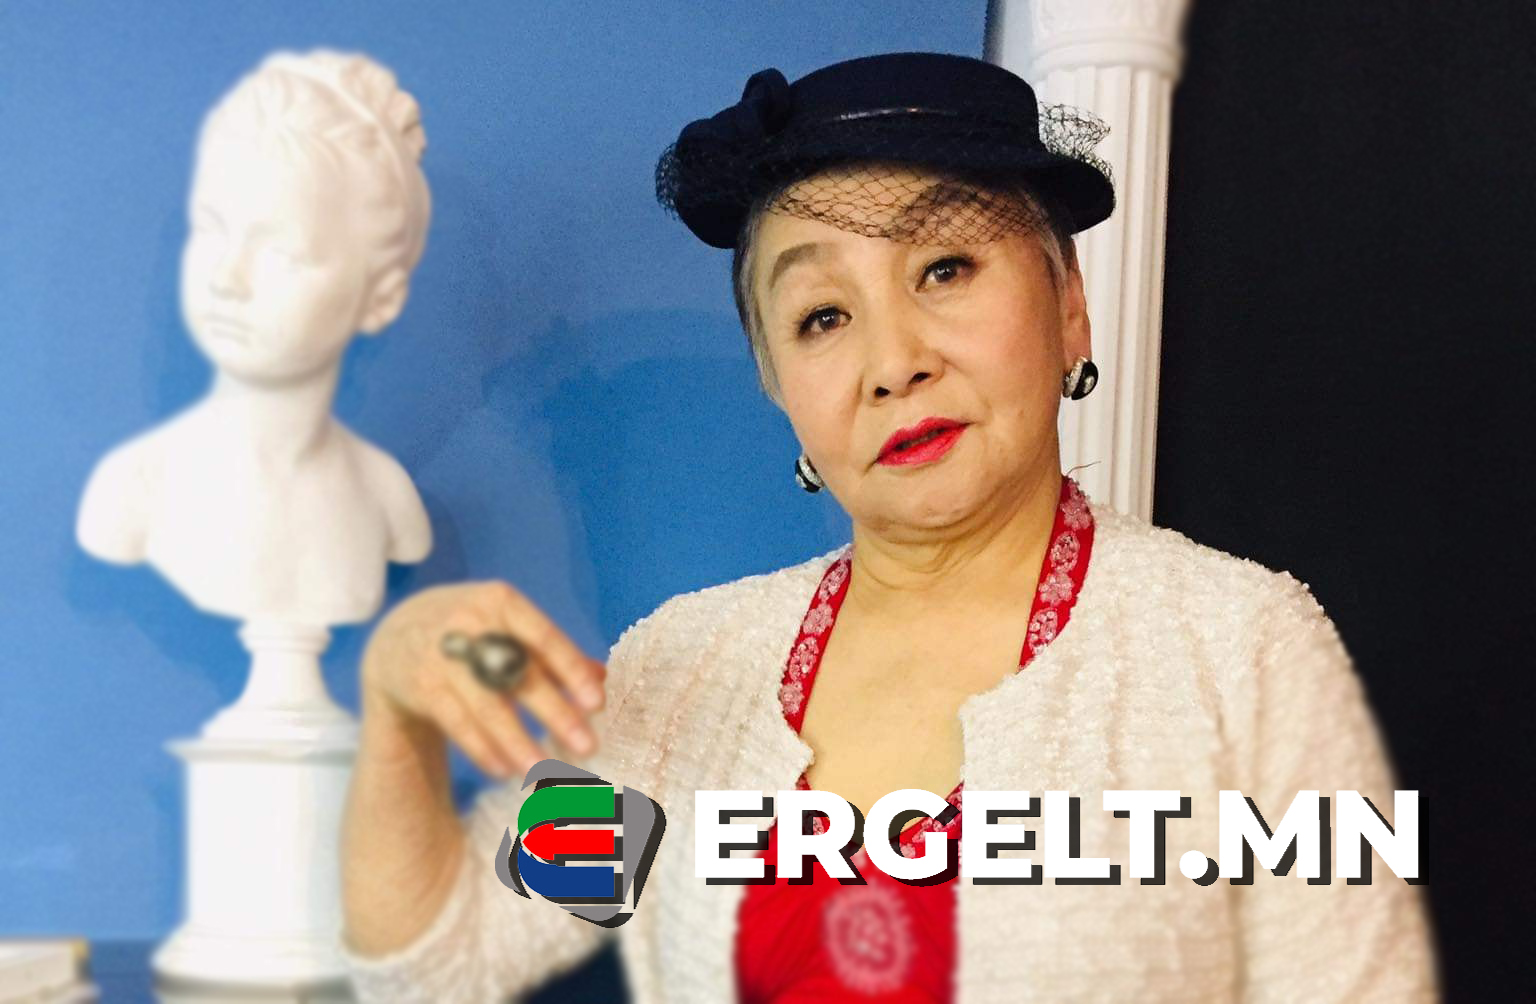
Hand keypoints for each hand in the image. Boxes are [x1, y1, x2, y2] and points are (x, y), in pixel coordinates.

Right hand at [360, 581, 606, 778]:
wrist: (393, 638)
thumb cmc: (470, 633)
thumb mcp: (506, 627)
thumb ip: (551, 653)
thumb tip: (601, 678)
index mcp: (500, 602)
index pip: (544, 637)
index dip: (572, 670)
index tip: (597, 704)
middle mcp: (469, 622)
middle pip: (518, 674)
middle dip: (556, 712)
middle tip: (588, 747)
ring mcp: (440, 654)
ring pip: (486, 704)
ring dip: (518, 741)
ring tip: (545, 772)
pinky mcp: (417, 684)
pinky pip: (455, 721)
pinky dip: (482, 748)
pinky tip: (505, 770)